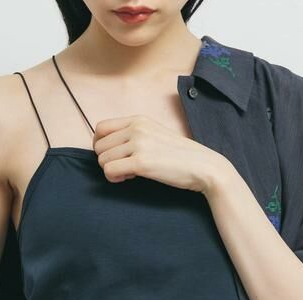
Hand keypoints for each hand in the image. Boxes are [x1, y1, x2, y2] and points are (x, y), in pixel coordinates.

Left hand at [92, 114, 231, 195]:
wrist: (204, 167)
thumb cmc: (181, 156)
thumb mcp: (156, 135)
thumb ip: (134, 136)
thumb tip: (110, 149)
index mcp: (139, 120)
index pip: (100, 128)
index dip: (102, 145)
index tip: (115, 156)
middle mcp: (136, 128)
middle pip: (98, 146)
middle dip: (107, 160)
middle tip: (126, 167)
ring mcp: (138, 144)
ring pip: (102, 160)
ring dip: (112, 171)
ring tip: (131, 173)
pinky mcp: (141, 162)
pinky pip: (109, 171)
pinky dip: (115, 178)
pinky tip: (129, 178)